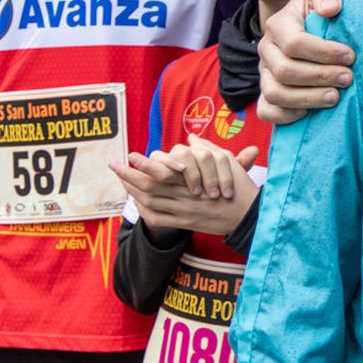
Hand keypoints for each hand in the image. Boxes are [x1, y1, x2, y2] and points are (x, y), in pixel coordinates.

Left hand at [112, 143, 259, 236]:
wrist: (249, 215)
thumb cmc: (240, 186)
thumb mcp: (228, 162)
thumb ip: (207, 149)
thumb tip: (191, 138)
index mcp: (196, 180)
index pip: (163, 171)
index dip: (145, 163)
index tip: (131, 155)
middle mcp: (185, 197)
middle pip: (149, 186)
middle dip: (129, 175)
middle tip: (113, 165)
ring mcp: (183, 212)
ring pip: (150, 202)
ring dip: (132, 190)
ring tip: (121, 179)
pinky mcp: (184, 223)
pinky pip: (157, 218)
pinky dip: (144, 210)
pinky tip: (137, 200)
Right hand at [257, 0, 352, 124]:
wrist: (312, 23)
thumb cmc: (321, 7)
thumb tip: (331, 9)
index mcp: (278, 25)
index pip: (294, 43)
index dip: (324, 53)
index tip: (350, 56)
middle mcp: (266, 50)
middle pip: (284, 71)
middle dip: (320, 77)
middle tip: (348, 78)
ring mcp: (264, 73)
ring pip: (275, 93)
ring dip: (307, 98)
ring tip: (335, 97)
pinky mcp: (267, 93)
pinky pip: (267, 111)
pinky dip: (287, 115)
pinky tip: (311, 111)